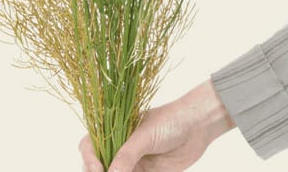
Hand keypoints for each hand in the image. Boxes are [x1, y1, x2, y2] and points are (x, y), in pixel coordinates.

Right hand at [79, 78, 235, 171]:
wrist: (198, 127)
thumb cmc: (169, 120)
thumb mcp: (145, 135)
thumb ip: (127, 155)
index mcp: (113, 129)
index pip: (90, 145)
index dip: (89, 158)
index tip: (98, 169)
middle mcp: (119, 147)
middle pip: (98, 165)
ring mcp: (132, 162)